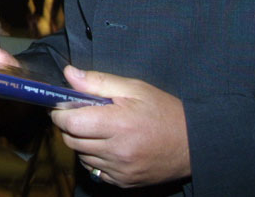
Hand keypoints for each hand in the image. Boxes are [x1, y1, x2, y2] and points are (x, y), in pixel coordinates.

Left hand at [50, 66, 189, 187]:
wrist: (194, 144)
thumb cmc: (165, 112)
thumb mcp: (134, 88)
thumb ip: (98, 82)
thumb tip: (69, 74)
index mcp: (118, 125)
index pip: (70, 123)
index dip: (60, 112)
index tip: (63, 105)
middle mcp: (117, 151)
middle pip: (71, 140)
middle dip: (70, 126)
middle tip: (81, 114)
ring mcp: (120, 170)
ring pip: (81, 155)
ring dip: (82, 142)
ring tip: (99, 129)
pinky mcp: (124, 181)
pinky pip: (94, 170)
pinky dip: (94, 158)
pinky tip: (107, 146)